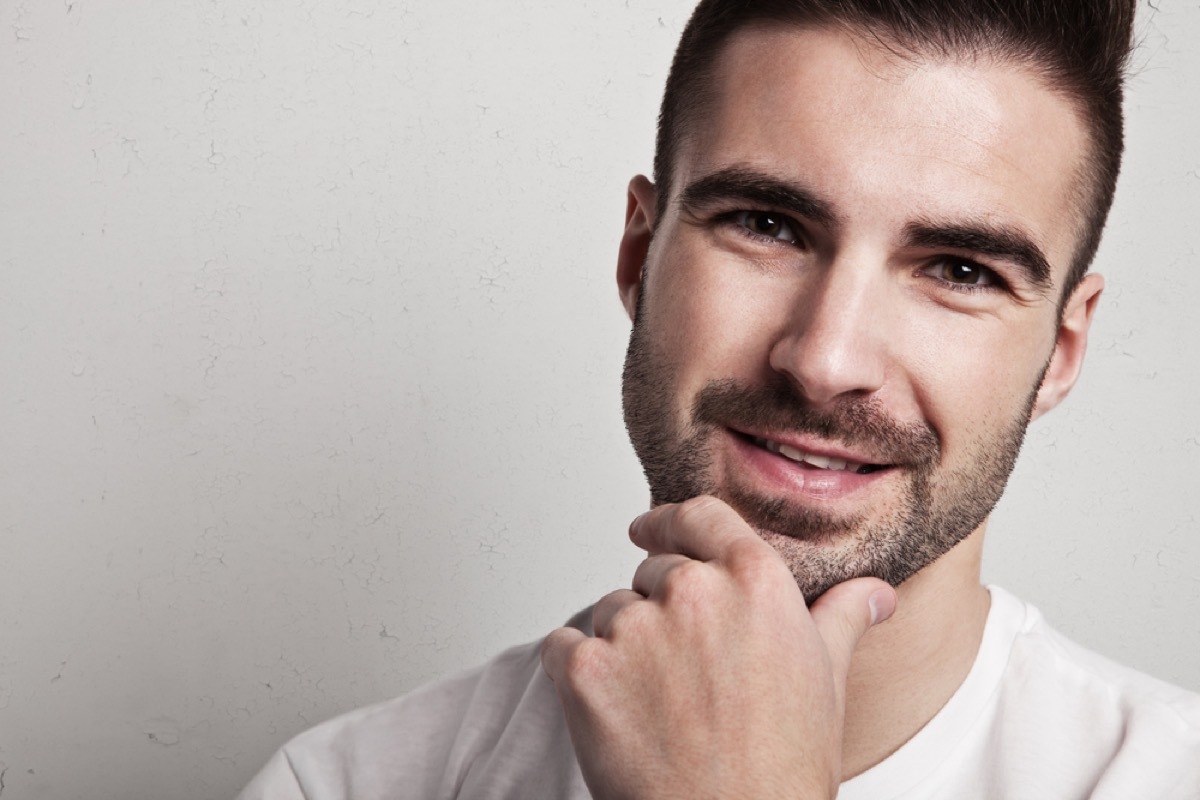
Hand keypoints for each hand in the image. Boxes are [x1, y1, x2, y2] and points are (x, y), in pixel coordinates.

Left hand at [541, 496, 896, 799]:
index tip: (649, 528)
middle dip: (660, 611)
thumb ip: (841, 618)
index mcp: (754, 581)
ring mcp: (634, 627)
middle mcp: (691, 590)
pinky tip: (616, 712)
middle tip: (683, 672)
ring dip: (622, 644)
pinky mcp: (586, 668)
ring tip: (659, 704)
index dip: (669, 521)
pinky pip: (563, 646)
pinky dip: (579, 673)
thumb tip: (875, 594)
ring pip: (610, 610)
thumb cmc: (781, 769)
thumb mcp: (827, 682)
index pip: (700, 516)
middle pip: (653, 570)